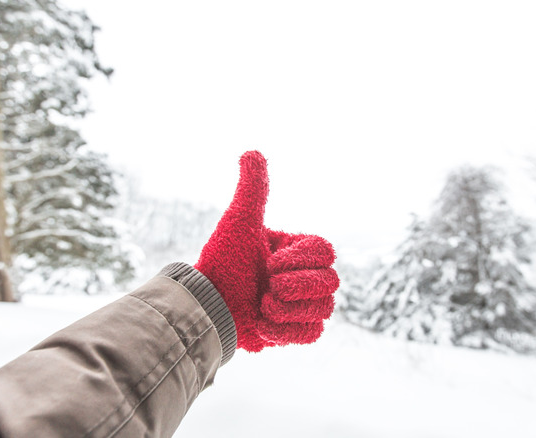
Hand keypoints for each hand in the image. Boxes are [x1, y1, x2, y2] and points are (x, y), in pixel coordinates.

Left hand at [195, 151, 338, 351]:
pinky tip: (262, 323)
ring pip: (324, 309)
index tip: (270, 261)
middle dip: (295, 285)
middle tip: (267, 286)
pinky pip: (312, 333)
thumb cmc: (222, 262)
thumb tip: (252, 152)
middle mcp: (304, 276)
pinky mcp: (293, 331)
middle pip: (330, 282)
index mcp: (297, 250)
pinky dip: (287, 331)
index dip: (300, 260)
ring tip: (262, 305)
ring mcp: (300, 305)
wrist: (204, 305)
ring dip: (289, 309)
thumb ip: (252, 190)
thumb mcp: (239, 223)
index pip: (325, 252)